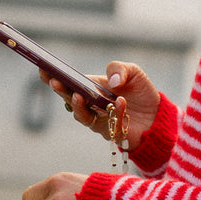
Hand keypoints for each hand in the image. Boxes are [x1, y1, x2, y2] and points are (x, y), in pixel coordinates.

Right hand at [44, 62, 159, 149]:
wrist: (158, 116)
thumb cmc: (142, 92)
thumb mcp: (134, 72)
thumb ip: (120, 69)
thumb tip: (111, 81)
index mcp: (91, 86)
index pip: (68, 81)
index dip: (54, 76)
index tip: (43, 68)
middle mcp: (90, 103)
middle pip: (68, 98)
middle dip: (60, 90)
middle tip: (55, 81)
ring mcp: (98, 119)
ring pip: (80, 115)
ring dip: (78, 105)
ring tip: (78, 95)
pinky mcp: (109, 131)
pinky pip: (105, 123)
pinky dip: (113, 112)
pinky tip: (120, 102)